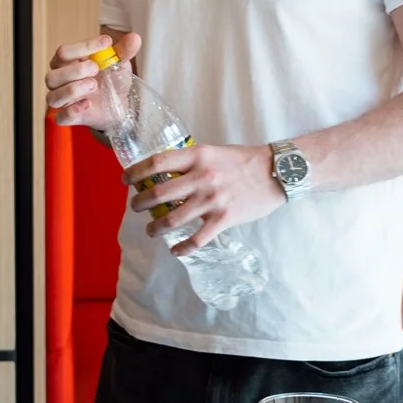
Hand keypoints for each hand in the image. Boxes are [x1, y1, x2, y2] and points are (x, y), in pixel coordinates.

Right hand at [44, 32, 141, 126]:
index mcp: (67, 63)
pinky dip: (71, 111)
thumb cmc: (111, 80)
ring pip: (53, 97)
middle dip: (75, 70)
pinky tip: (87, 104)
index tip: (106, 43)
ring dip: (72, 90)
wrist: (119, 105)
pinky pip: (60, 118)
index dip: (83, 47)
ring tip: (93, 85)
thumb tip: (134, 38)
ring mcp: (63, 101)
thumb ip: (123, 51)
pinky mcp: (69, 117)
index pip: (63, 52)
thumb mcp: (118, 64)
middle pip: (52, 75)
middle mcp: (60, 82)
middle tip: (96, 69)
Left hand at [127, 142, 285, 252]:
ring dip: (155, 227)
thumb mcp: (213, 152)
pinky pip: (197, 239)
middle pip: (158, 193)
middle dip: (140, 203)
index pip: (156, 163)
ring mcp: (213, 199)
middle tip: (135, 207)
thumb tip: (165, 173)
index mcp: (197, 155)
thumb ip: (191, 161)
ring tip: (151, 230)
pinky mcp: (224, 218)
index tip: (126, 181)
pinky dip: (182, 248)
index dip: (135, 173)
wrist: (276, 172)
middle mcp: (202, 177)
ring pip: (172, 219)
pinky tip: (175, 250)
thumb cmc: (244, 161)